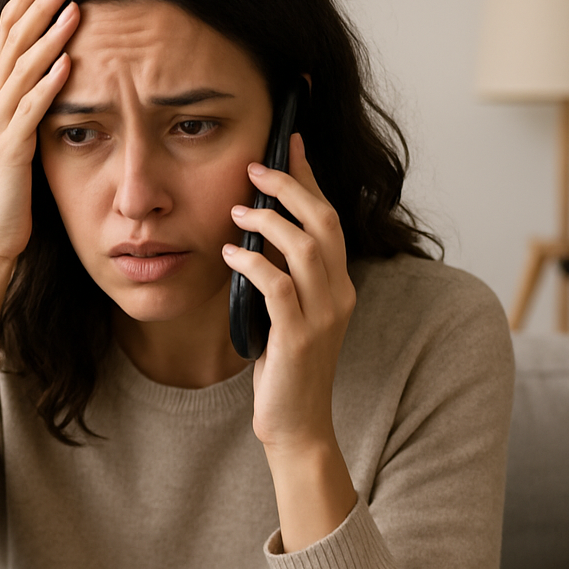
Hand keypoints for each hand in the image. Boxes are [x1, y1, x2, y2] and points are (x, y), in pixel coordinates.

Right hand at [0, 0, 80, 263]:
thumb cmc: (9, 187)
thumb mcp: (19, 134)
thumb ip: (28, 104)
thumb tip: (52, 75)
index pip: (7, 35)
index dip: (24, 0)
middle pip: (14, 41)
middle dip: (39, 5)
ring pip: (23, 69)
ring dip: (49, 36)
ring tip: (72, 7)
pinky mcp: (11, 149)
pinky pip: (32, 110)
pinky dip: (49, 84)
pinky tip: (68, 63)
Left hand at [222, 133, 355, 454]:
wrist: (296, 424)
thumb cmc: (285, 368)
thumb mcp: (288, 314)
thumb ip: (283, 276)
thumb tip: (255, 232)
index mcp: (339, 285)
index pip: (330, 219)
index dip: (310, 179)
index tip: (289, 144)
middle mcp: (339, 294)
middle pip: (323, 222)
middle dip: (291, 187)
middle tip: (257, 167)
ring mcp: (323, 316)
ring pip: (304, 247)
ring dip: (268, 221)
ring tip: (237, 211)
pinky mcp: (299, 337)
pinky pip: (277, 285)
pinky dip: (252, 263)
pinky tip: (229, 254)